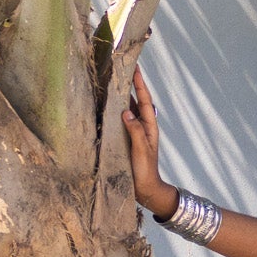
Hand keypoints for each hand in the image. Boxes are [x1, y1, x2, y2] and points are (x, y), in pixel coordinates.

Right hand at [122, 66, 178, 219]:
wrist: (145, 188)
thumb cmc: (145, 170)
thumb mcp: (141, 149)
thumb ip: (135, 131)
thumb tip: (126, 111)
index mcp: (149, 126)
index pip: (145, 100)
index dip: (139, 84)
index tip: (135, 68)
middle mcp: (142, 126)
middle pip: (136, 101)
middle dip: (131, 85)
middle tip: (122, 69)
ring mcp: (135, 132)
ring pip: (128, 109)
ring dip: (122, 97)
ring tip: (113, 82)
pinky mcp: (127, 139)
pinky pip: (121, 120)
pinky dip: (116, 111)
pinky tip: (108, 106)